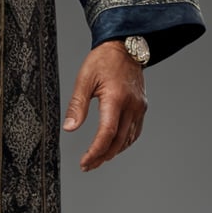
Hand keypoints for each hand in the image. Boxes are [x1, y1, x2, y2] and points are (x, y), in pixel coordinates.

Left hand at [62, 41, 146, 171]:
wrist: (124, 47)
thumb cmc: (103, 60)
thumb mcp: (85, 78)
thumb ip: (77, 105)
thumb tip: (69, 128)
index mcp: (116, 98)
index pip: (107, 133)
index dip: (95, 151)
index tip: (85, 162)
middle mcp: (131, 106)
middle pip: (118, 141)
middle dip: (102, 156)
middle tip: (88, 165)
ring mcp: (139, 107)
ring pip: (128, 139)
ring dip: (113, 152)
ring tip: (97, 158)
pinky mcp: (142, 107)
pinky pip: (135, 132)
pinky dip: (124, 142)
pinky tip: (114, 146)